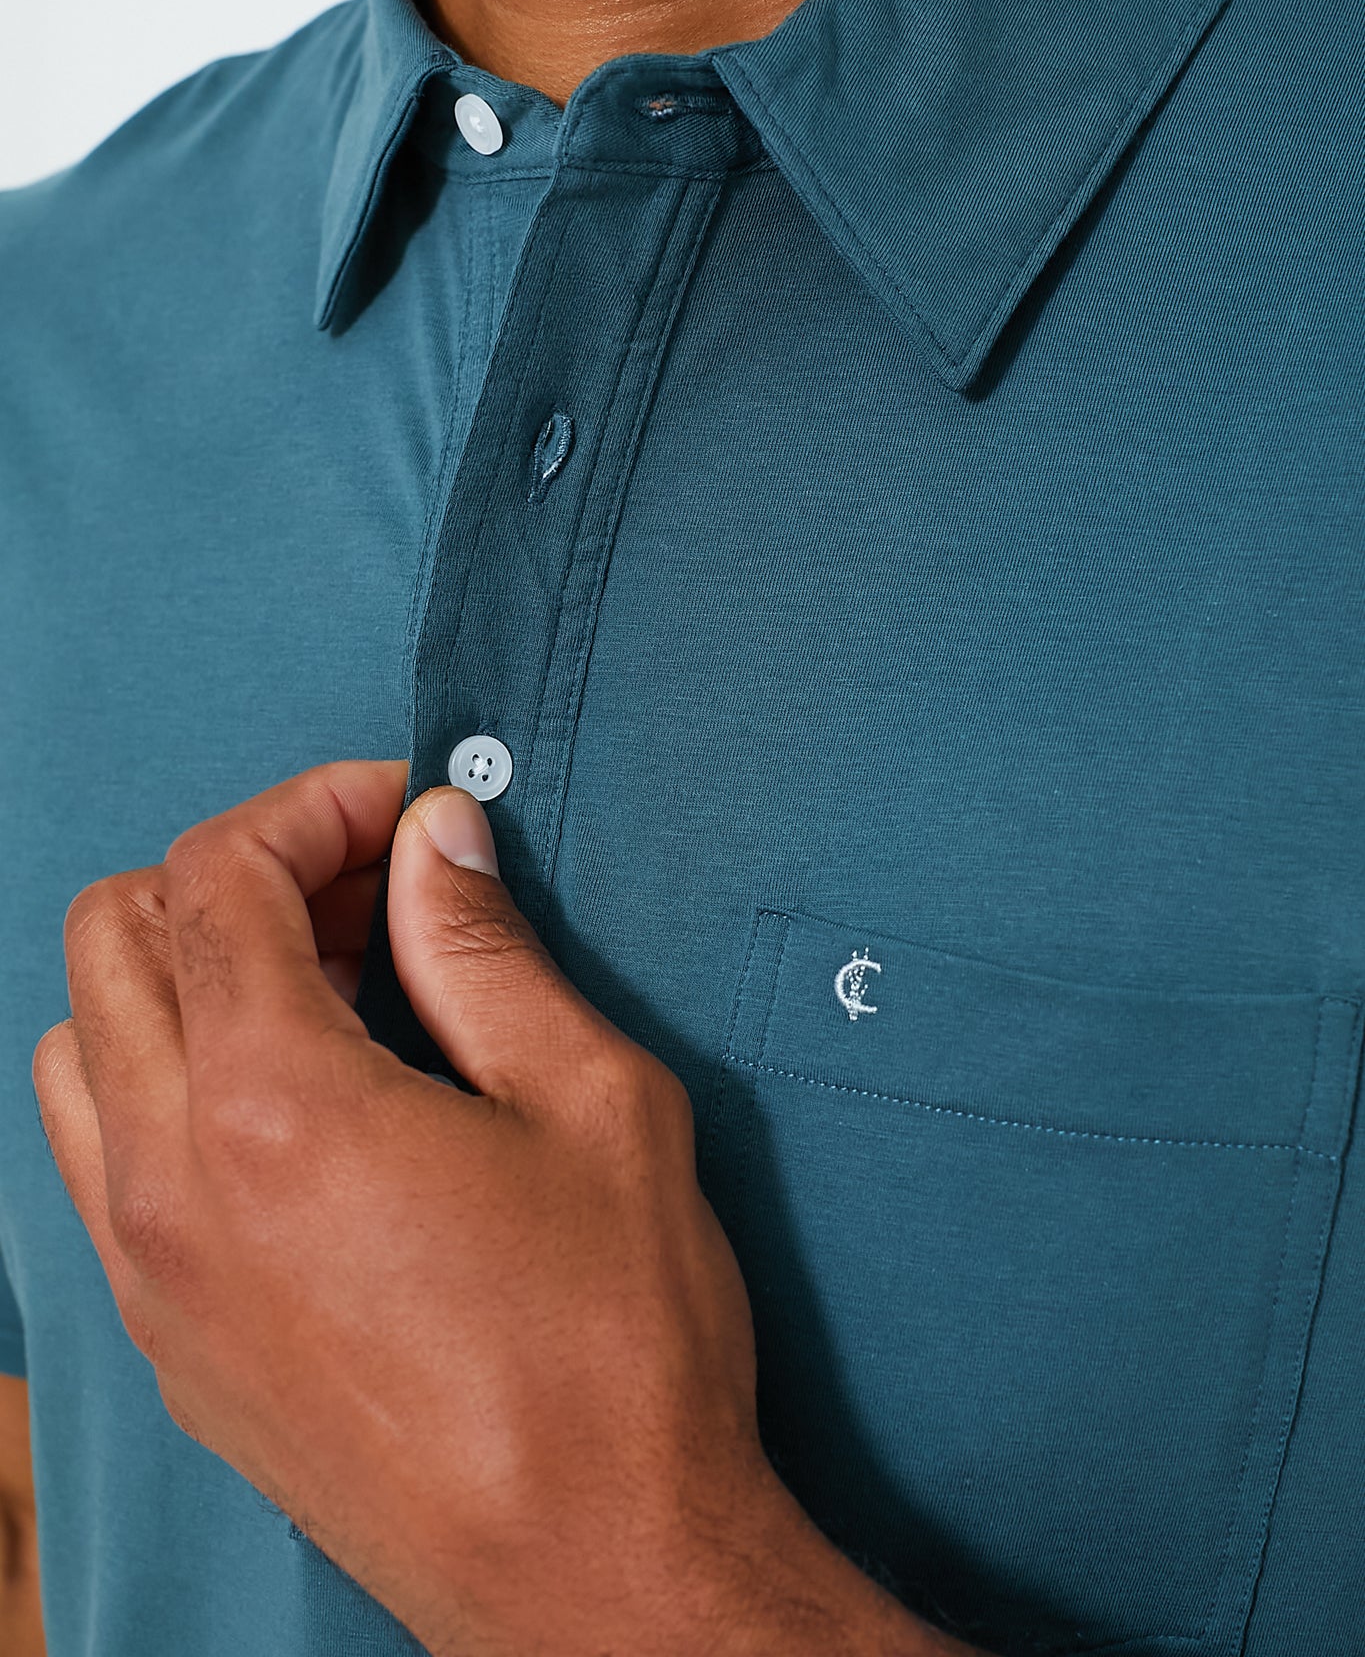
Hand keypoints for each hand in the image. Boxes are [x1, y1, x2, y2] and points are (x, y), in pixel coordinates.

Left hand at [33, 762, 942, 1656]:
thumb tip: (433, 840)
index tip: (396, 813)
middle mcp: (173, 1182)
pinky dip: (167, 1085)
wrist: (592, 1578)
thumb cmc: (614, 1346)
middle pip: (113, 937)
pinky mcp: (171, 1344)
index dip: (309, 808)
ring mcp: (153, 1273)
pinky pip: (103, 1164)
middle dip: (235, 874)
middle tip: (365, 893)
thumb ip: (486, 950)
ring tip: (326, 996)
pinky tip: (296, 1111)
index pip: (217, 875)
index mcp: (274, 1104)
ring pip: (81, 1048)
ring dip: (182, 979)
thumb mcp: (593, 1106)